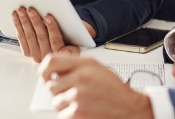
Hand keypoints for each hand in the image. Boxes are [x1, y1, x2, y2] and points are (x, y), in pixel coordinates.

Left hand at [12, 7, 95, 62]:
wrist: (62, 48)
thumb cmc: (69, 40)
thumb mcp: (75, 40)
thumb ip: (71, 39)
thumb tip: (65, 45)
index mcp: (62, 53)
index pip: (56, 39)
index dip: (52, 27)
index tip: (48, 16)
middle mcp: (48, 57)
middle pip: (41, 37)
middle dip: (35, 21)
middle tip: (30, 9)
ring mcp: (36, 55)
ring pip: (29, 37)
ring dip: (24, 22)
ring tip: (21, 10)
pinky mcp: (28, 52)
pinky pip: (22, 38)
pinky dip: (18, 26)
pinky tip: (16, 17)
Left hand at [39, 54, 153, 118]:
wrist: (130, 109)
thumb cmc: (114, 90)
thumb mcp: (98, 69)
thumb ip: (76, 66)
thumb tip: (54, 71)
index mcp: (85, 64)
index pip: (51, 61)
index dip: (44, 70)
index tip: (46, 76)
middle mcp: (81, 77)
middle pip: (51, 85)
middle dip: (59, 92)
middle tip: (72, 94)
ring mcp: (78, 96)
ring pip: (56, 101)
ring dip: (65, 105)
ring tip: (82, 103)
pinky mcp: (78, 113)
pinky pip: (62, 114)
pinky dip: (71, 115)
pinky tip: (85, 111)